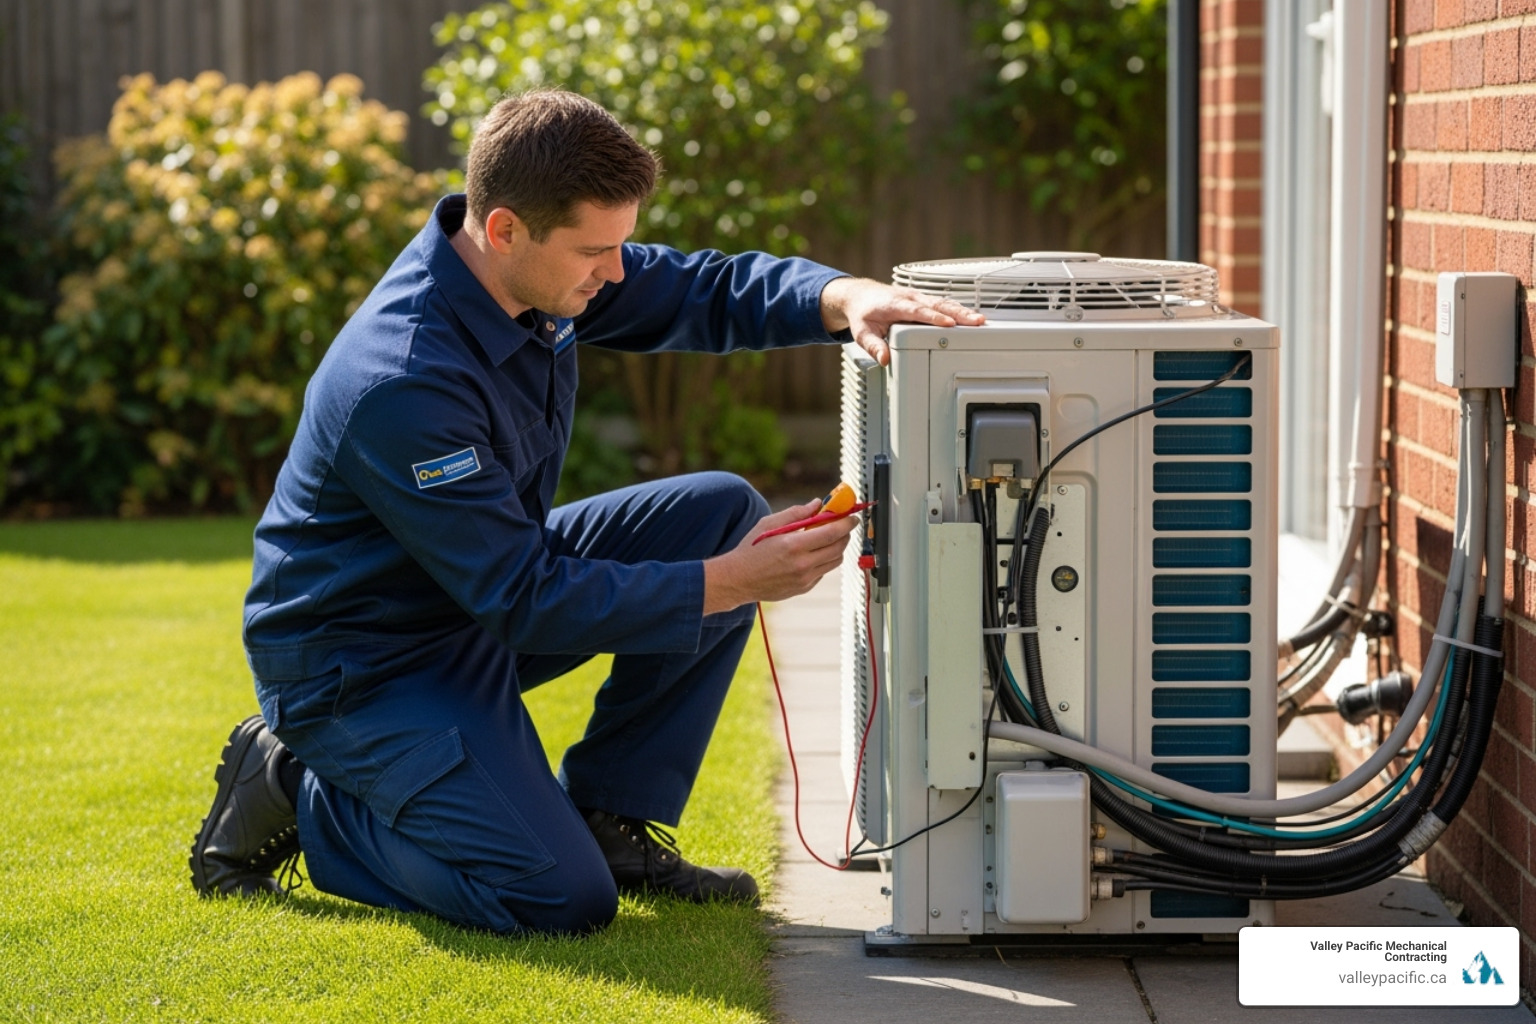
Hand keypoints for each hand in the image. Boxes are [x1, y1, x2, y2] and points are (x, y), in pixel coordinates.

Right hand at [702, 499, 858, 614]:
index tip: (852, 516)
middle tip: (843, 525)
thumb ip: (796, 513)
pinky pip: (823, 572)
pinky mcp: (804, 588)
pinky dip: (824, 560)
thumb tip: (817, 504)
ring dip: (837, 547)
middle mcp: (802, 564)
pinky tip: (812, 553)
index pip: (832, 532)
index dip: (846, 523)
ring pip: (834, 561)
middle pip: (838, 547)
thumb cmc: (751, 549)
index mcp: (793, 545)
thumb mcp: (769, 524)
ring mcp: (804, 579)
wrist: (738, 579)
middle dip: (845, 534)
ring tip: (828, 538)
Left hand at [820, 277, 985, 365]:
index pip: (918, 312)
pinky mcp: (924, 301)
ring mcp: (919, 298)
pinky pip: (943, 304)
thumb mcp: (862, 332)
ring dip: (963, 311)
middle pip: (938, 305)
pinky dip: (958, 309)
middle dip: (958, 313)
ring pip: (944, 303)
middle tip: (976, 321)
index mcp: (895, 305)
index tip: (949, 324)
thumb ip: (873, 345)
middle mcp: (910, 299)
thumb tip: (884, 359)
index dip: (934, 318)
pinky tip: (972, 318)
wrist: (861, 295)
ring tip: (981, 321)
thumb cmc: (863, 314)